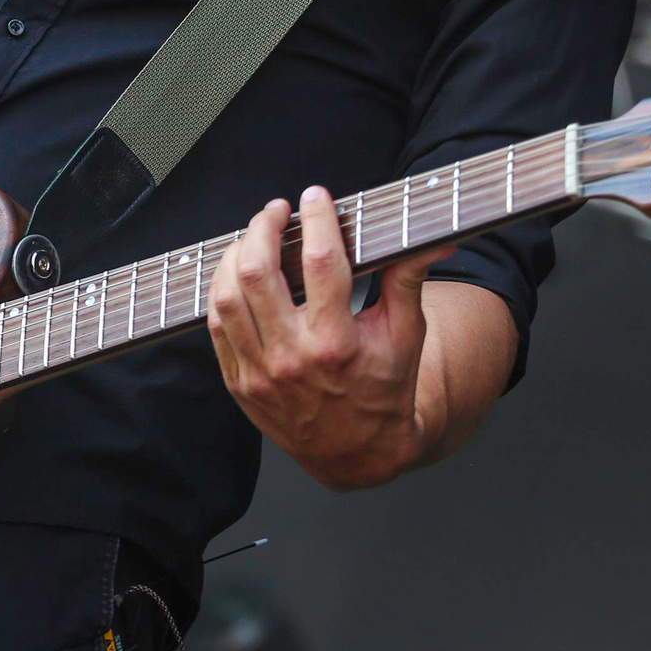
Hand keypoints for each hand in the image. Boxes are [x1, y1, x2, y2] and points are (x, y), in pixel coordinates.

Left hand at [206, 186, 453, 490]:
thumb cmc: (384, 390)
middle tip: (276, 211)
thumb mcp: (406, 336)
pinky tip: (236, 274)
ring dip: (236, 255)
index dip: (316, 220)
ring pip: (227, 297)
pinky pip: (216, 326)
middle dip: (263, 228)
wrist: (358, 453)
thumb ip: (408, 280)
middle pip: (258, 273)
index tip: (316, 198)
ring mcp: (260, 372)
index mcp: (338, 343)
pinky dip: (221, 291)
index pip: (320, 263)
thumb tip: (434, 240)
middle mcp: (293, 358)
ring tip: (254, 237)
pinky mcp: (240, 382)